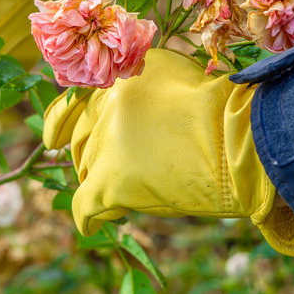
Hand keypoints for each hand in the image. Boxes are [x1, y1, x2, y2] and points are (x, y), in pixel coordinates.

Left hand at [43, 49, 293, 255]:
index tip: (53, 138)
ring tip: (124, 187)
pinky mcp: (111, 182)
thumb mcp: (176, 71)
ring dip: (99, 179)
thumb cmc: (220, 106)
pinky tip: (92, 221)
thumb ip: (140, 79)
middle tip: (112, 166)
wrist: (240, 139)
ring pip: (85, 170)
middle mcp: (104, 109)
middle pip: (82, 140)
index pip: (73, 103)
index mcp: (117, 80)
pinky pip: (84, 205)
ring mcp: (105, 145)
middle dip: (91, 154)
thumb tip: (123, 89)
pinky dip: (87, 215)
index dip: (61, 123)